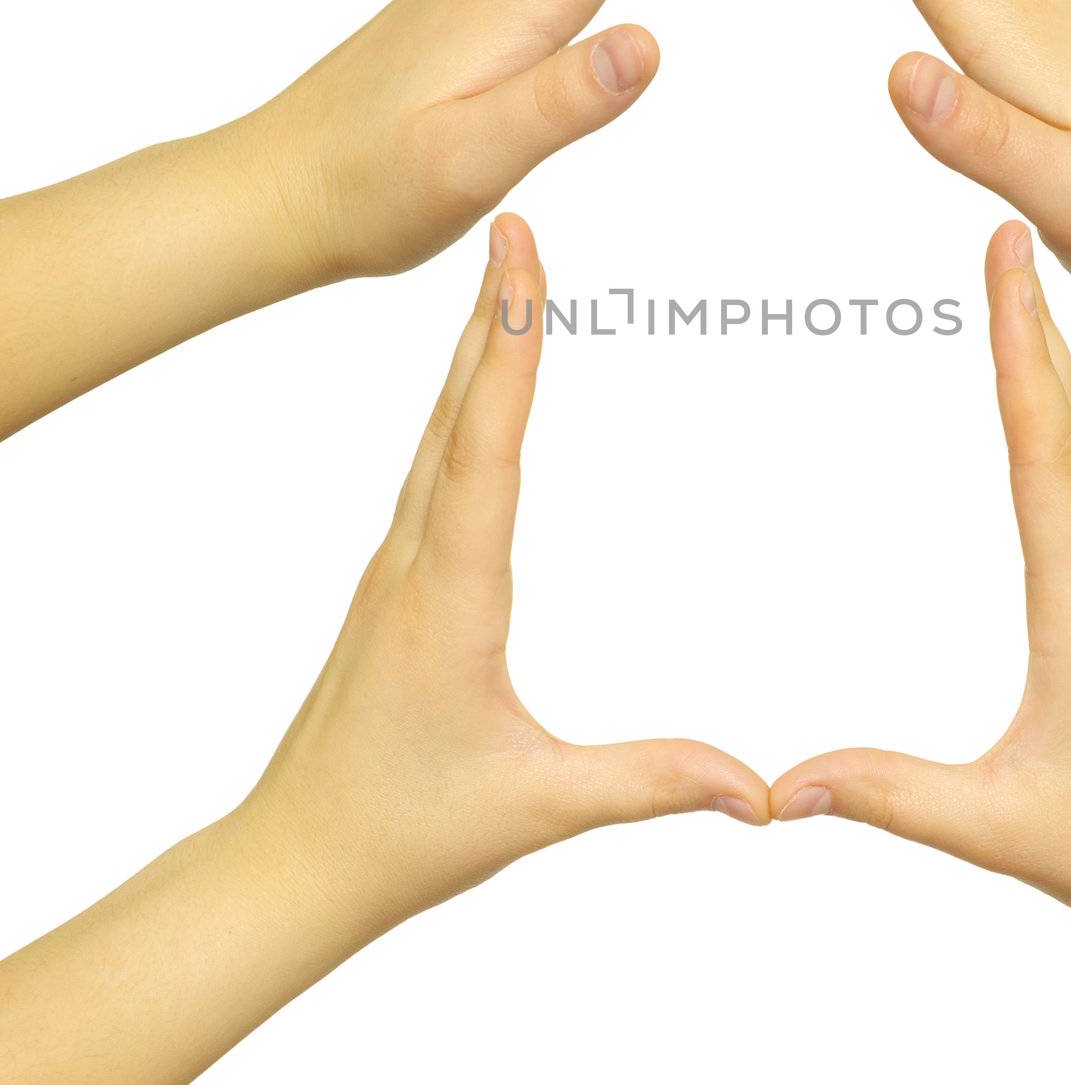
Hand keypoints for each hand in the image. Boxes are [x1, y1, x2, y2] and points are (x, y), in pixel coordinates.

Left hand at [241, 213, 767, 930]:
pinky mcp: (400, 581)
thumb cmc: (404, 831)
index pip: (486, 446)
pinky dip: (459, 407)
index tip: (518, 261)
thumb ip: (652, 783)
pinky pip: (432, 469)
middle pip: (456, 414)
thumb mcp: (536, 807)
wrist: (297, 856)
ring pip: (437, 436)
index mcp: (449, 593)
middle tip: (515, 228)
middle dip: (490, 316)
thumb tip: (760, 790)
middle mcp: (416, 560)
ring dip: (469, 354)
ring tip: (500, 283)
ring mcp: (399, 566)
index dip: (508, 348)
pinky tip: (471, 393)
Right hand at [771, 221, 1070, 933]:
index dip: (1021, 352)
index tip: (1009, 267)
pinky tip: (1048, 398)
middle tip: (1007, 235)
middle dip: (1033, 322)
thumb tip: (778, 788)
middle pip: (1069, 420)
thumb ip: (889, 796)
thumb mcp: (1001, 829)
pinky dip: (1063, 412)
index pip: (1044, 451)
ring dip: (1052, 360)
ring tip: (1019, 289)